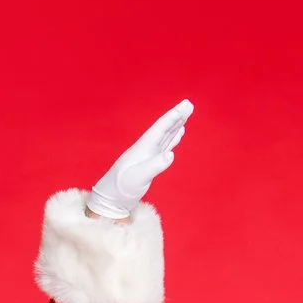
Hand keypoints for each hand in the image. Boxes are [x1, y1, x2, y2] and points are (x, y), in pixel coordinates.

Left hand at [86, 99, 193, 218]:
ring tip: (185, 116)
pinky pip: (165, 146)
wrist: (112, 198)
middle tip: (189, 104)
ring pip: (166, 136)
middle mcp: (147, 147)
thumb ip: (155, 165)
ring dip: (176, 125)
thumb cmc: (122, 187)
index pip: (161, 128)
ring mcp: (149, 155)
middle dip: (177, 117)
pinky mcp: (150, 163)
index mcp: (144, 147)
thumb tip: (171, 154)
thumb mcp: (139, 177)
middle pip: (164, 128)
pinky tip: (178, 134)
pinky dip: (173, 139)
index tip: (185, 105)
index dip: (174, 116)